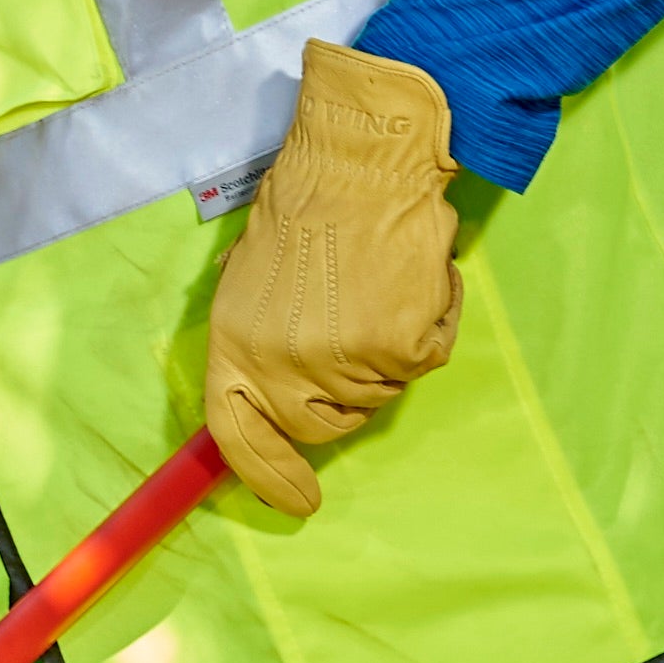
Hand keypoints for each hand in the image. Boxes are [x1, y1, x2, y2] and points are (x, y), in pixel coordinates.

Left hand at [201, 40, 463, 516]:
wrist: (365, 161)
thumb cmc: (309, 205)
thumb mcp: (247, 274)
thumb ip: (254, 336)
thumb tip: (263, 386)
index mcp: (233, 344)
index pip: (238, 437)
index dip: (268, 476)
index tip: (299, 501)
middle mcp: (281, 363)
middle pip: (319, 424)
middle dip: (343, 396)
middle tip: (357, 335)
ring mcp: (341, 360)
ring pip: (379, 391)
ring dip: (389, 351)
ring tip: (381, 283)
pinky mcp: (399, 348)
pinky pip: (425, 359)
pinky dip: (430, 325)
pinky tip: (415, 278)